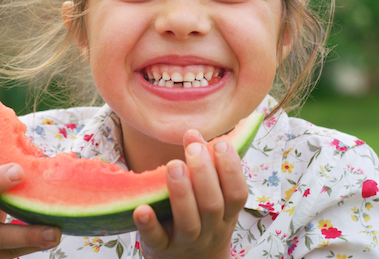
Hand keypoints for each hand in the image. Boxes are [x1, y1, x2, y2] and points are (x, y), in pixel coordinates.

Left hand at [132, 130, 247, 258]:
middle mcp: (210, 229)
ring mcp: (186, 241)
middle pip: (212, 205)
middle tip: (193, 149)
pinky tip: (141, 208)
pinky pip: (156, 239)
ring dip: (182, 194)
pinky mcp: (162, 249)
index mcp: (227, 214)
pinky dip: (148, 225)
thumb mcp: (214, 198)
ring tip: (173, 166)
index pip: (237, 194)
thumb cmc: (203, 219)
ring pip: (188, 222)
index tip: (221, 143)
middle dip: (205, 175)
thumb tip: (197, 132)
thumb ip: (208, 167)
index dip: (231, 169)